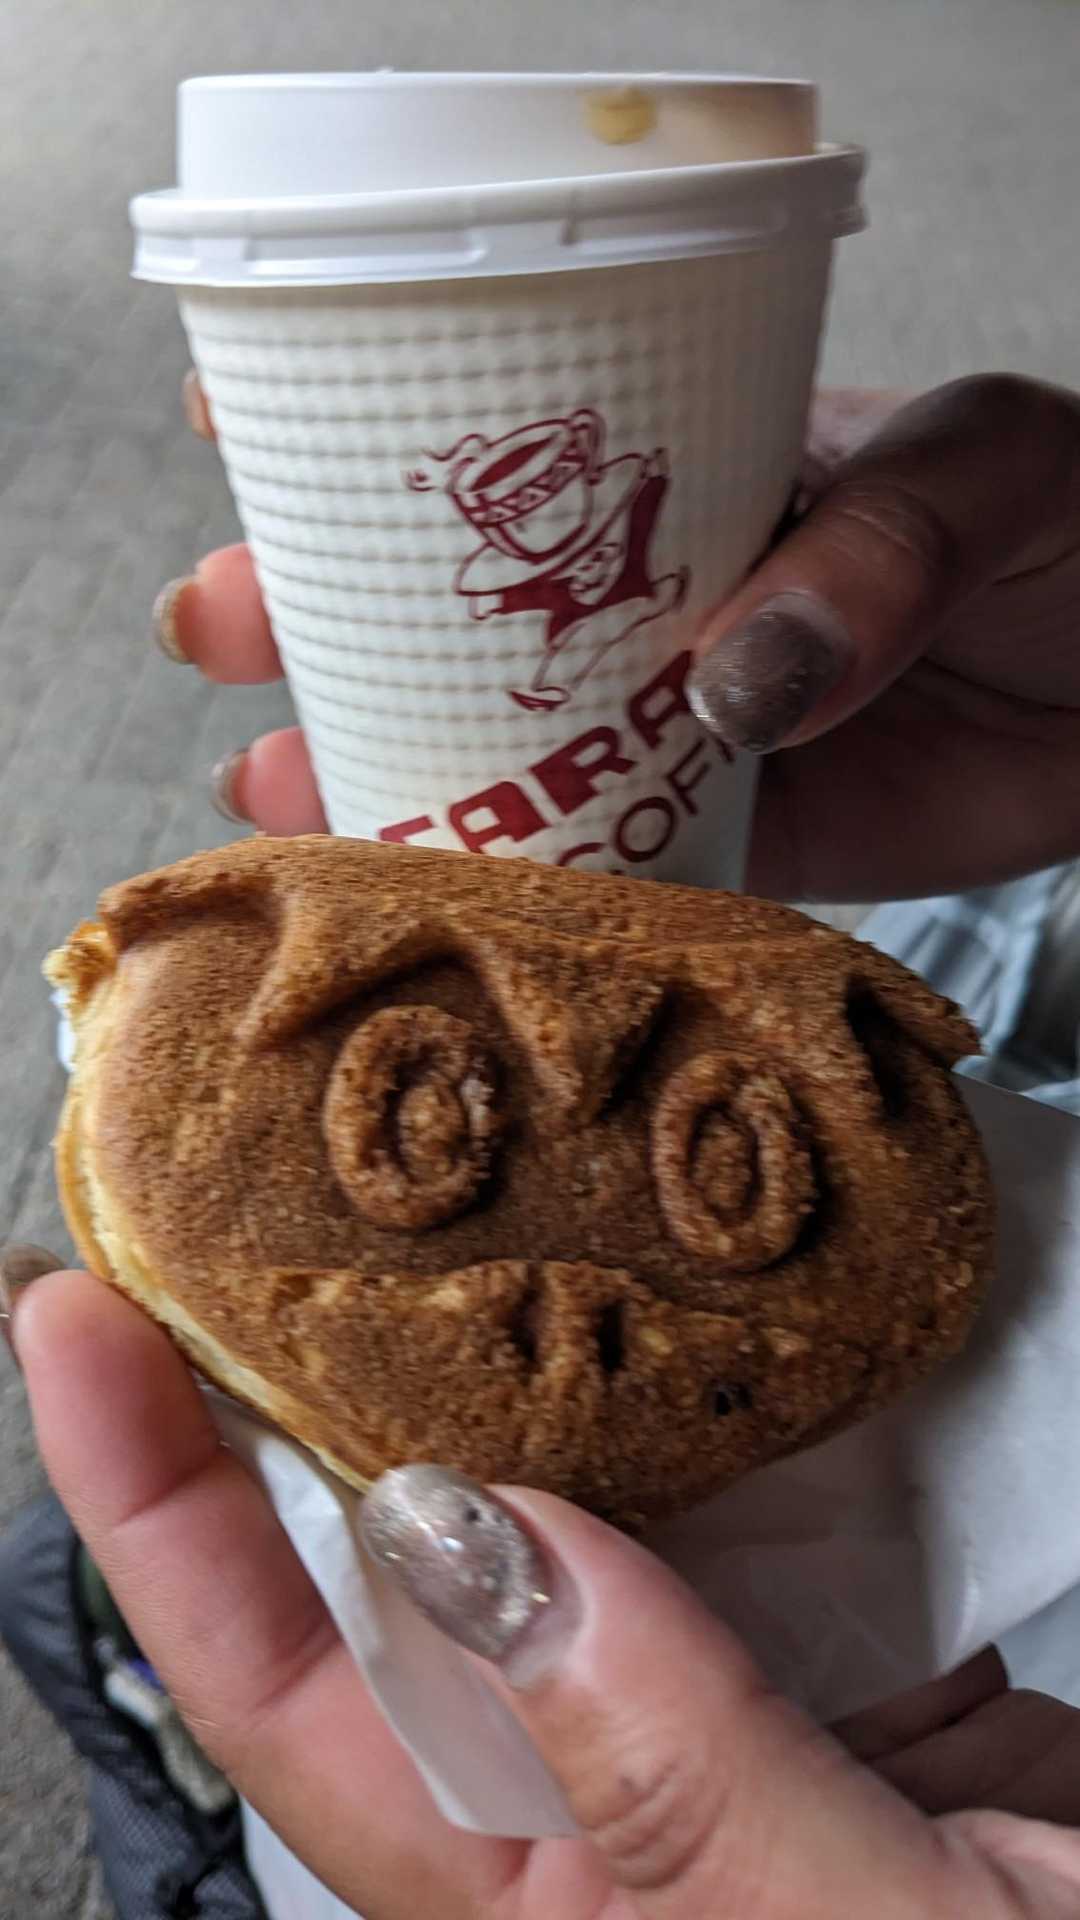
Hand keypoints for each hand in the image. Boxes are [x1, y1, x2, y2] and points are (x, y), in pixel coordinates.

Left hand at [10, 1259, 1079, 1919]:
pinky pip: (722, 1474)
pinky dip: (692, 1362)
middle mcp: (584, 1784)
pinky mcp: (826, 1634)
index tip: (73, 1323)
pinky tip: (677, 1261)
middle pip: (393, 1556)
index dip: (152, 1505)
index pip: (280, 1687)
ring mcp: (705, 1696)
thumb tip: (488, 1550)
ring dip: (500, 1338)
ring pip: (558, 1486)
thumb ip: (678, 1780)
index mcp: (532, 1899)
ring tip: (443, 1178)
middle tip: (239, 1182)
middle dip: (293, 1367)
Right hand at [162, 371, 1079, 899]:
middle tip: (213, 619)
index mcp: (692, 474)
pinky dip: (510, 886)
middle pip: (457, 606)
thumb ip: (875, 544)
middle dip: (318, 607)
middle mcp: (662, 604)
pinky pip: (602, 869)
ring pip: (498, 747)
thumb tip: (730, 676)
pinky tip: (422, 897)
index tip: (241, 425)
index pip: (507, 431)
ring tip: (269, 784)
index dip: (367, 429)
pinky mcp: (741, 845)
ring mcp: (689, 730)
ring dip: (374, 762)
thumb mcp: (984, 469)